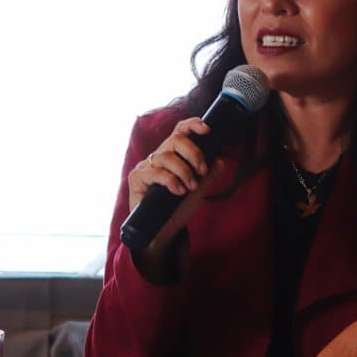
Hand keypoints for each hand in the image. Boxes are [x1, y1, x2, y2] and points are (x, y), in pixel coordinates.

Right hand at [126, 118, 224, 249]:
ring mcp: (146, 166)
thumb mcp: (198, 191)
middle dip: (193, 153)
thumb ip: (208, 176)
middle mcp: (159, 156)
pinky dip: (171, 181)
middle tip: (202, 171)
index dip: (193, 125)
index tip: (207, 130)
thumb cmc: (177, 208)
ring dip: (184, 171)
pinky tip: (178, 191)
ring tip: (190, 187)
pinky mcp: (137, 178)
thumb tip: (220, 161)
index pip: (181, 131)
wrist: (162, 231)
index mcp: (173, 154)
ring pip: (166, 156)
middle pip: (175, 139)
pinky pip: (155, 172)